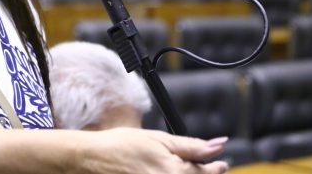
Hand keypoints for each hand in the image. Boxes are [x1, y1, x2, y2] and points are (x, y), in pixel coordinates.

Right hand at [83, 127, 228, 173]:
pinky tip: (158, 172)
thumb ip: (192, 146)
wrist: (91, 160)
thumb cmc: (121, 146)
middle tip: (193, 166)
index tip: (220, 164)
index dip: (216, 167)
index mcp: (176, 173)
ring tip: (166, 168)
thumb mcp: (159, 140)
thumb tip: (220, 145)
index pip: (208, 173)